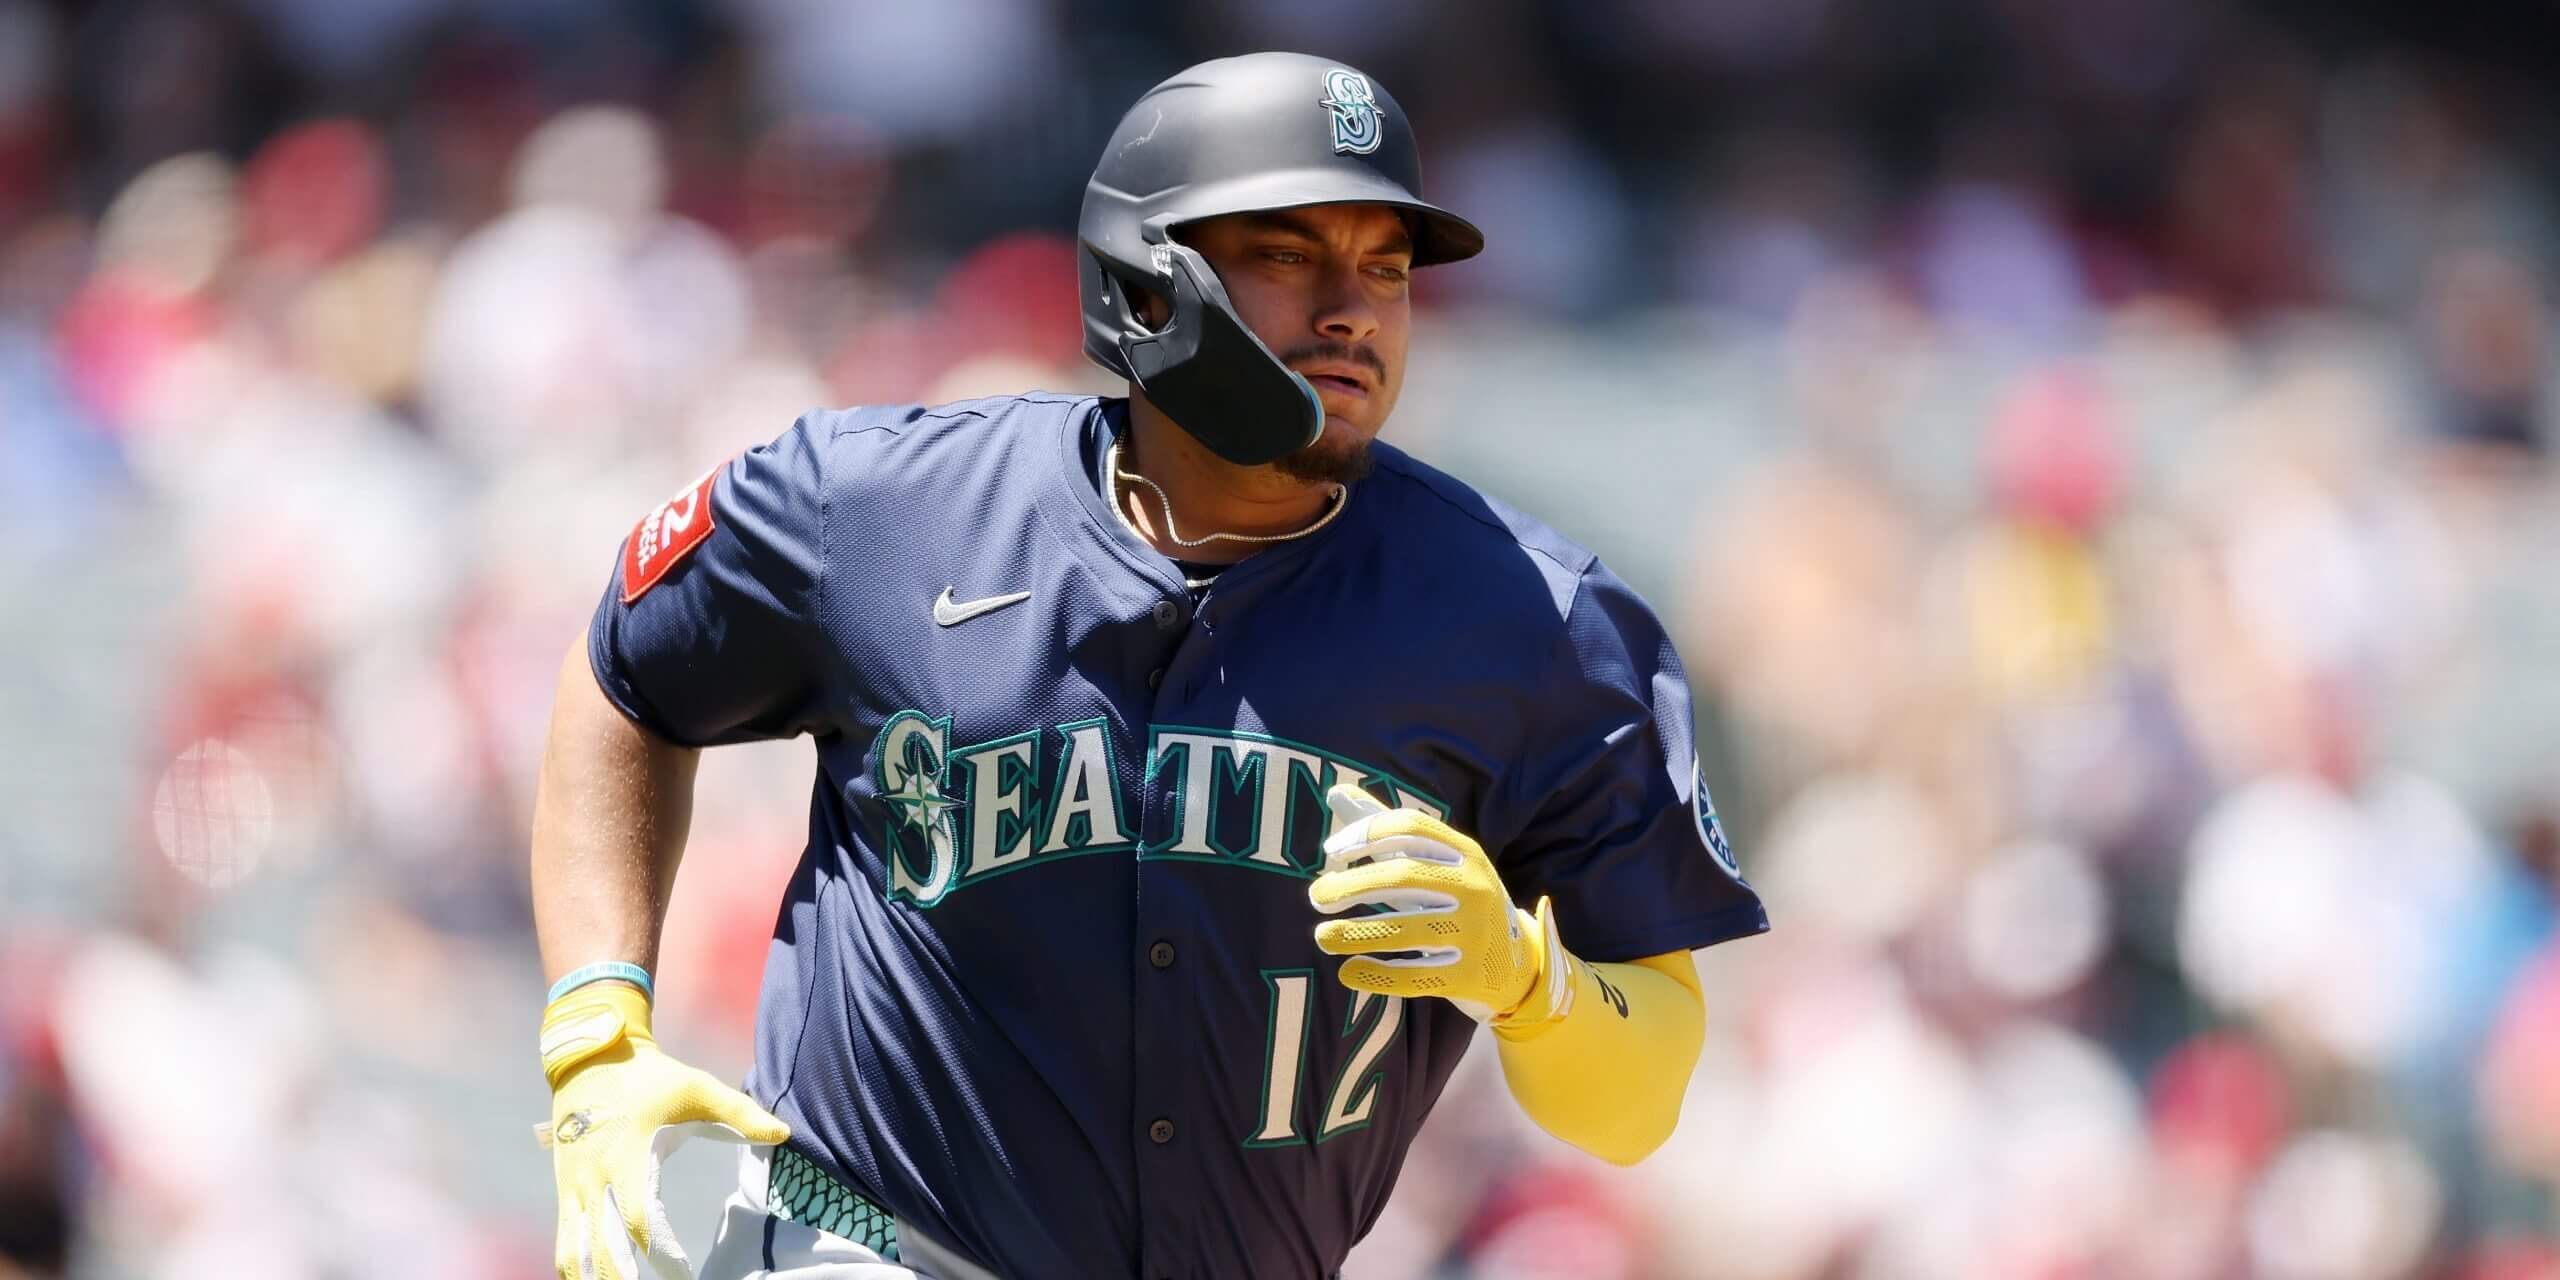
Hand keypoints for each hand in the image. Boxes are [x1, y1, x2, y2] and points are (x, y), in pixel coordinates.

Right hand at [539, 982, 788, 1279]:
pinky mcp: (564, 1192)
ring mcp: (573, 1189)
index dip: (663, 1253)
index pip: (641, 1219)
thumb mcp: (698, 1088)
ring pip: (574, 1254)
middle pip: (603, 1250)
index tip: (685, 1274)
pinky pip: (565, 1243)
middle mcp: (593, 1179)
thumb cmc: (651, 1078)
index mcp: (626, 1156)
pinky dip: (578, 1269)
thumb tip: (783, 1134)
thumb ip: (741, 1113)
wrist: (590, 1059)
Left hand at [1307, 785, 1573, 1024]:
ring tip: (1322, 936)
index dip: (1365, 834)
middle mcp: (1474, 888)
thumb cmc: (1457, 901)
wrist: (1515, 964)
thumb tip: (1336, 791)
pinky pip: (1414, 977)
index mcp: (1466, 853)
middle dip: (1352, 885)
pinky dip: (1376, 976)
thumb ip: (1386, 831)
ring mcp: (1475, 933)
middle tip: (1316, 897)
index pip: (1410, 829)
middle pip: (1403, 877)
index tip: (1331, 853)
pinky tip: (1348, 972)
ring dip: (1355, 933)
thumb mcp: (1434, 863)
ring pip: (1404, 931)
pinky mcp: (1468, 976)